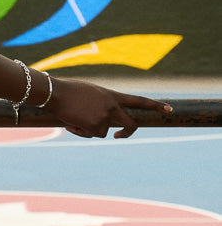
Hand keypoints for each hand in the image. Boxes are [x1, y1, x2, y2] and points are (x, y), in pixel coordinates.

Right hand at [49, 77, 171, 138]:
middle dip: (127, 132)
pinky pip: (91, 134)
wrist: (56, 92)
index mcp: (112, 95)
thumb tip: (99, 122)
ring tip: (75, 118)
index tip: (169, 109)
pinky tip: (71, 123)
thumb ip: (100, 103)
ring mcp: (105, 117)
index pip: (139, 100)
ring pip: (103, 131)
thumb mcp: (89, 92)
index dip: (155, 105)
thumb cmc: (68, 90)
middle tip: (119, 135)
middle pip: (130, 123)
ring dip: (90, 128)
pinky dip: (82, 132)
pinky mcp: (95, 126)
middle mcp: (112, 106)